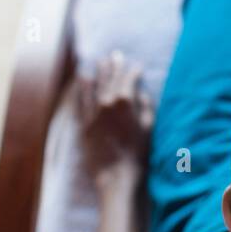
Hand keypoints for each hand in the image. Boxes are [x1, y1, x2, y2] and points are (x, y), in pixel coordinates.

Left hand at [77, 52, 154, 187]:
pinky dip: (82, 90)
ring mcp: (93, 113)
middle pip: (110, 79)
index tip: (138, 66)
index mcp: (125, 102)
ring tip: (99, 63)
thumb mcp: (149, 128)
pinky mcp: (83, 125)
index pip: (129, 79)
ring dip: (97, 74)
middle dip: (114, 66)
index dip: (134, 71)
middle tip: (115, 55)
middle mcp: (106, 103)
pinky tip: (82, 82)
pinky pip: (81, 102)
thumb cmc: (137, 154)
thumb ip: (146, 107)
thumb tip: (141, 95)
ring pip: (94, 87)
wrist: (116, 176)